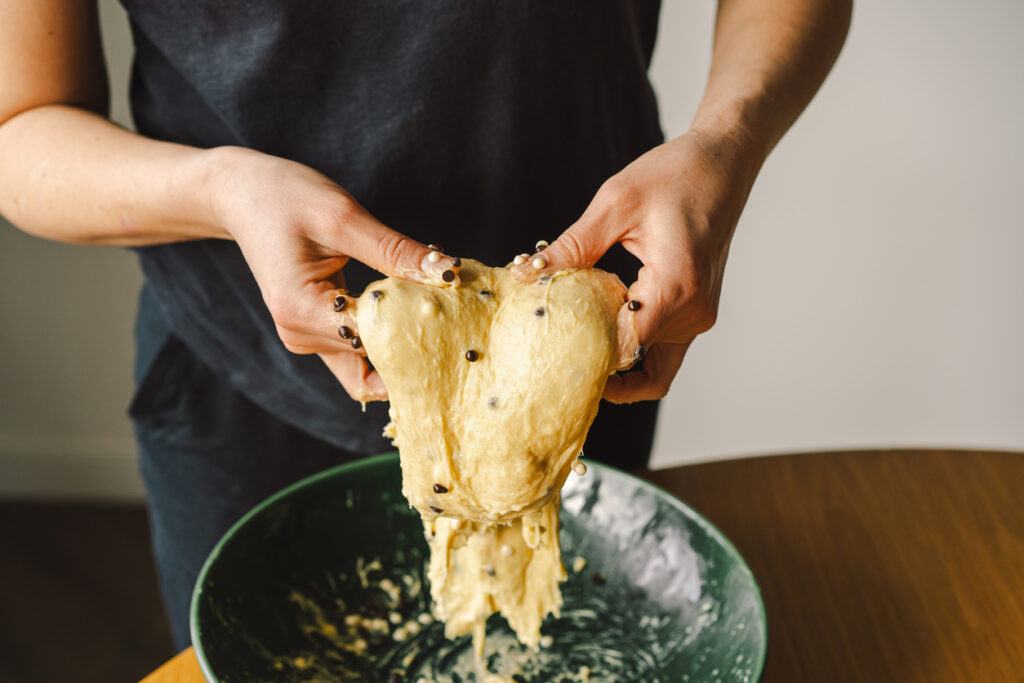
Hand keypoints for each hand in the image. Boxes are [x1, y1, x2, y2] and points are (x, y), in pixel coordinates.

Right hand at [205, 147, 459, 401]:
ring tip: (446, 317)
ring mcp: (307, 339)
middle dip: (419, 346)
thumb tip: (448, 273)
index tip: (462, 318)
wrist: (241, 194)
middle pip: (375, 361)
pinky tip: (420, 314)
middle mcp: (301, 336)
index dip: (421, 333)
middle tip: (464, 323)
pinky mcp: (317, 332)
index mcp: (301, 311)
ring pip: (371, 363)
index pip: (375, 342)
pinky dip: (391, 338)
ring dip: (408, 344)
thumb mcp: (342, 217)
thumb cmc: (284, 196)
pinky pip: (361, 351)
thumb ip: (396, 251)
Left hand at [513, 127, 762, 402]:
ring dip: (615, 359)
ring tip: (572, 339)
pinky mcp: (696, 313)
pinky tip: (599, 324)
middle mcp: (693, 312)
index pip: (627, 348)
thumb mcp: (615, 204)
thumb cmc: (674, 175)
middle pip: (638, 364)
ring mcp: (699, 317)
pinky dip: (631, 346)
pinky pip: (662, 350)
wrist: (723, 163)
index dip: (589, 358)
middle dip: (597, 365)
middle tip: (552, 355)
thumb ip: (573, 247)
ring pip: (652, 367)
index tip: (551, 354)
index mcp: (676, 286)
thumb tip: (526, 273)